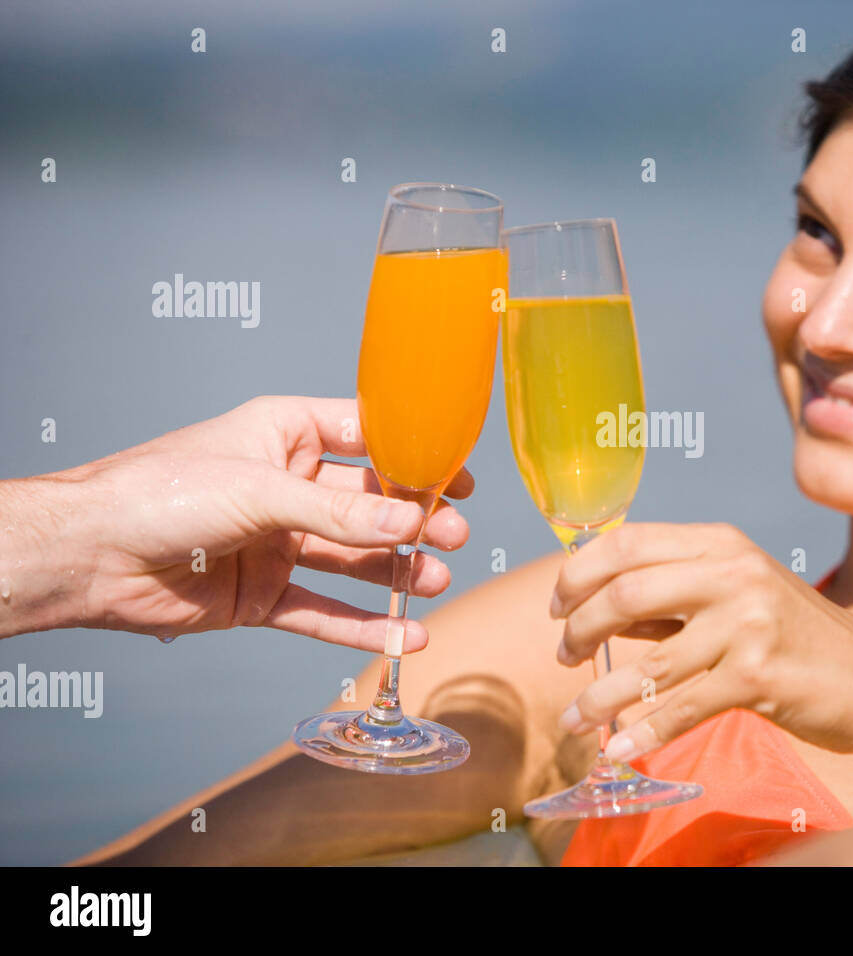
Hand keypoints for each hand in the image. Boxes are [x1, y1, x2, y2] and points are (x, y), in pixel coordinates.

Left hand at [6, 396, 471, 649]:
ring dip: (396, 574)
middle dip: (413, 521)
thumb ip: (337, 512)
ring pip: (353, 560)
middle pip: (368, 505)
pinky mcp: (263, 594)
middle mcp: (287, 487)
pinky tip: (404, 635)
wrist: (91, 556)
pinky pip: (323, 610)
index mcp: (285, 435)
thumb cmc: (161, 492)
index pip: (367, 437)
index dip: (414, 456)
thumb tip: (409, 523)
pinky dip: (363, 626)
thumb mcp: (260, 489)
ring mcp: (278, 543)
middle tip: (453, 535)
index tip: (457, 477)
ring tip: (435, 583)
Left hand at [549, 523, 852, 760]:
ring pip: (647, 663)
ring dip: (598, 696)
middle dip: (580, 629)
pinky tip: (618, 748)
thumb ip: (675, 596)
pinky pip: (679, 707)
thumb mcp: (740, 594)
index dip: (580, 573)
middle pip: (626, 593)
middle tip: (565, 656)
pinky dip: (640, 731)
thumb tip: (597, 608)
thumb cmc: (799, 639)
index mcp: (723, 543)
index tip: (557, 606)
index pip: (629, 541)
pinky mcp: (758, 677)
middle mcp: (735, 573)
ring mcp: (748, 624)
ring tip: (572, 718)